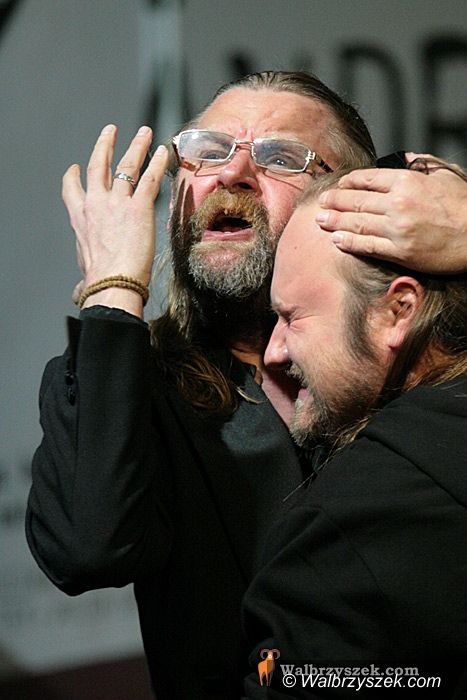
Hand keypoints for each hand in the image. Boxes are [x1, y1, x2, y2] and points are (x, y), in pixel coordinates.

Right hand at [63, 124, 167, 312]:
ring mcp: (117, 202)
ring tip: (144, 132)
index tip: (77, 168)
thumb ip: (85, 268)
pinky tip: (163, 151)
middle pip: (99, 165)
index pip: (72, 189)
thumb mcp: (85, 268)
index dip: (75, 176)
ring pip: (127, 165)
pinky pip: (150, 178)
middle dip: (104, 145)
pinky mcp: (140, 207)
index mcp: (80, 218)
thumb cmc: (100, 282)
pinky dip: (157, 163)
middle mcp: (96, 203)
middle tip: (110, 131)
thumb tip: (80, 290)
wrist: (112, 282)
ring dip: (136, 145)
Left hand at [315, 153, 466, 273]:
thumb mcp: (445, 175)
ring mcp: (398, 228)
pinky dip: (350, 242)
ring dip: (335, 221)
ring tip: (320, 220)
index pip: (369, 179)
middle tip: (321, 202)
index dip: (350, 182)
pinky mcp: (400, 251)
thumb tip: (403, 158)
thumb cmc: (465, 204)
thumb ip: (421, 164)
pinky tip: (337, 239)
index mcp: (408, 181)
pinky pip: (368, 246)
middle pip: (357, 200)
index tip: (339, 184)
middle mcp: (398, 203)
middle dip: (335, 201)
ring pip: (358, 223)